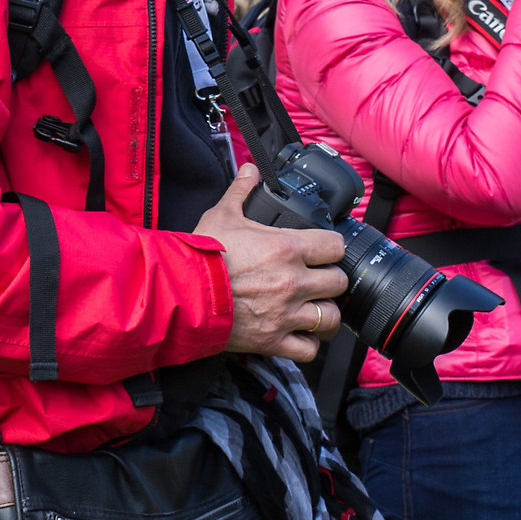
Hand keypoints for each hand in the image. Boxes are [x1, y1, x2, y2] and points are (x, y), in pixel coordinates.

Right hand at [195, 166, 349, 361]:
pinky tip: (299, 334)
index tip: (325, 251)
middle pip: (338, 282)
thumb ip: (242, 190)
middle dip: (330, 279)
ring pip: (330, 318)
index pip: (336, 247)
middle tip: (319, 279)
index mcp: (288, 248)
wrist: (181, 295)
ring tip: (314, 308)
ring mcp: (286, 314)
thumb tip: (250, 169)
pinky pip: (309, 350)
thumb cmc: (202, 256)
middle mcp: (294, 282)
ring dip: (324, 313)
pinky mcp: (274, 341)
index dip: (332, 248)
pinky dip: (308, 344)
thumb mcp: (223, 215)